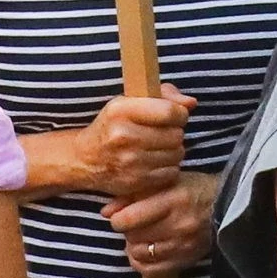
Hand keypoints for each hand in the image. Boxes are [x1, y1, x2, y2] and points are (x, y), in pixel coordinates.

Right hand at [33, 92, 191, 196]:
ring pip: (177, 154)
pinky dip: (168, 167)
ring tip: (158, 147)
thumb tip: (191, 103)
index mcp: (121, 110)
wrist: (85, 159)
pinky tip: (155, 161)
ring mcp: (129, 161)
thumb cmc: (112, 126)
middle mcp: (124, 136)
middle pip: (176, 134)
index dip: (180, 114)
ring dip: (173, 150)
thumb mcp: (129, 102)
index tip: (174, 116)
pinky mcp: (135, 181)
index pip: (169, 112)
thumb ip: (163, 96)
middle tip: (163, 133)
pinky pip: (171, 172)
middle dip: (175, 133)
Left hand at [105, 169, 219, 275]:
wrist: (227, 206)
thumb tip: (105, 212)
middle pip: (133, 237)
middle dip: (128, 231)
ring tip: (142, 236)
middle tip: (134, 224)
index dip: (118, 219)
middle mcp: (179, 225)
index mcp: (173, 200)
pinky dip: (142, 262)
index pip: (130, 219)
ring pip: (141, 254)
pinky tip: (145, 251)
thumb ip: (133, 195)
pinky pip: (152, 270)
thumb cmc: (193, 188)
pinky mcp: (187, 260)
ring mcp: (183, 246)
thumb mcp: (165, 182)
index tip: (121, 216)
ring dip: (135, 246)